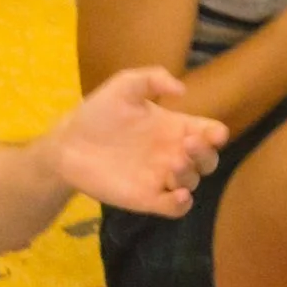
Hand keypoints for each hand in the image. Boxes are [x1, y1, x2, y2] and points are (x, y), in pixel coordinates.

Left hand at [43, 68, 225, 219]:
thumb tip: (182, 90)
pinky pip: (175, 208)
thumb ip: (153, 79)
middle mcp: (174, 153)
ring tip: (172, 163)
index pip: (208, 132)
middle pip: (207, 160)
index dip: (216, 134)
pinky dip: (181, 204)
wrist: (69, 144)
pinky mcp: (147, 199)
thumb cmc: (99, 112)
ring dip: (190, 174)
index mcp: (175, 127)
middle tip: (188, 145)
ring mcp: (161, 178)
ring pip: (192, 182)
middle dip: (205, 154)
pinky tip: (177, 195)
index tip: (214, 133)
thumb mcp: (126, 85)